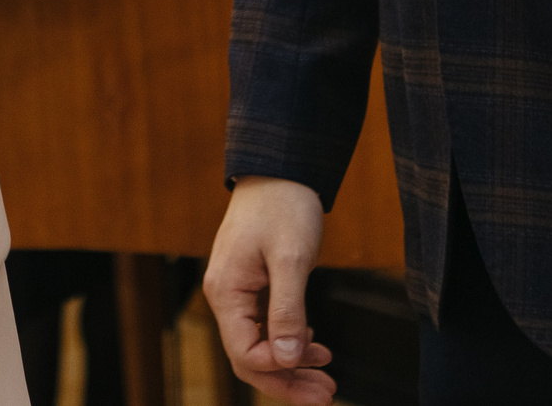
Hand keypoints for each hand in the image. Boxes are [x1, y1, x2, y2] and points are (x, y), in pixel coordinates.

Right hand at [205, 177, 335, 402]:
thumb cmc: (283, 205)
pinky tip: (315, 345)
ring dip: (291, 366)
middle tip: (326, 396)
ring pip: (259, 345)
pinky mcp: (251, 286)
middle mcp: (225, 296)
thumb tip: (287, 358)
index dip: (279, 371)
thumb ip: (288, 310)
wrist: (280, 169)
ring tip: (327, 377)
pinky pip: (265, 327)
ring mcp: (237, 292)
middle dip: (286, 381)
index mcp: (226, 291)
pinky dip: (290, 342)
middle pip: (249, 358)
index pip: (245, 353)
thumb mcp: (290, 258)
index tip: (316, 371)